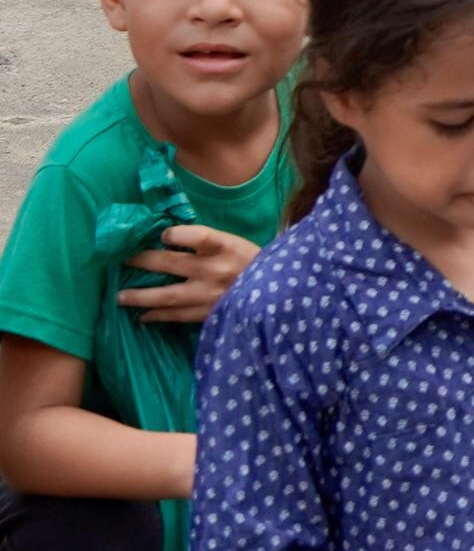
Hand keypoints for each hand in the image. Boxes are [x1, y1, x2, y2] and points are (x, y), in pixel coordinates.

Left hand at [115, 222, 257, 322]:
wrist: (277, 295)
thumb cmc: (251, 264)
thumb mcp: (236, 245)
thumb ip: (208, 243)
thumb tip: (167, 239)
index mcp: (226, 246)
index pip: (198, 235)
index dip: (176, 234)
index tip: (161, 234)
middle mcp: (215, 269)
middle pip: (171, 263)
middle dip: (143, 261)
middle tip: (124, 261)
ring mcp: (209, 294)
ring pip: (166, 294)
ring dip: (139, 296)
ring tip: (119, 297)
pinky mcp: (207, 313)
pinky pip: (175, 315)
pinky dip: (156, 315)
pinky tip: (142, 316)